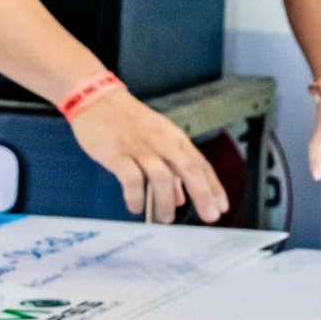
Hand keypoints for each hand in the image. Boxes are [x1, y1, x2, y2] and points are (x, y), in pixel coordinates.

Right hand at [69, 91, 231, 222]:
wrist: (98, 99)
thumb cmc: (130, 123)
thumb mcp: (158, 140)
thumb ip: (171, 169)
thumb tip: (181, 198)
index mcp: (175, 140)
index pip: (201, 165)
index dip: (214, 187)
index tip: (222, 207)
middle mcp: (163, 143)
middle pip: (189, 169)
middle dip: (203, 194)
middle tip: (210, 217)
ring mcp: (140, 147)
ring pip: (161, 176)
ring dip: (166, 201)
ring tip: (166, 220)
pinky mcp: (117, 153)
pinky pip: (131, 178)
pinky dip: (136, 195)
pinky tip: (136, 208)